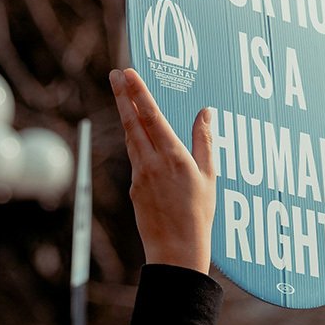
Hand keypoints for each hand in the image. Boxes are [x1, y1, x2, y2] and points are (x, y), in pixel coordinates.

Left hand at [110, 68, 214, 273]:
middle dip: (123, 95)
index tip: (128, 73)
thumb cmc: (199, 215)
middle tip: (115, 73)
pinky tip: (138, 135)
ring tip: (124, 96)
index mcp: (173, 157)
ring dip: (126, 115)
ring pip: (130, 138)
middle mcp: (152, 163)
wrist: (176, 251)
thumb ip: (205, 141)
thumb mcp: (209, 175)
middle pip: (132, 121)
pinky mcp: (134, 188)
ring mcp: (140, 176)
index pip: (151, 116)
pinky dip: (135, 141)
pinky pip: (135, 158)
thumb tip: (205, 112)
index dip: (139, 92)